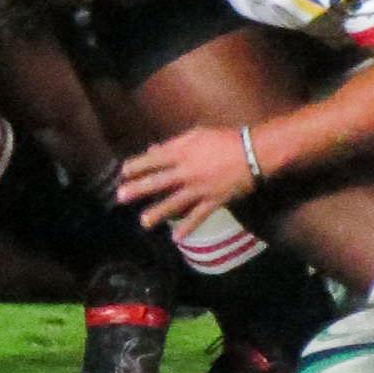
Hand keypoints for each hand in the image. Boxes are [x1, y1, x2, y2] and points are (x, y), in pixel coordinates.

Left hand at [114, 125, 258, 233]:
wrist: (253, 152)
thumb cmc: (225, 139)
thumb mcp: (197, 134)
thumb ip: (174, 144)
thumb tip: (153, 150)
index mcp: (183, 151)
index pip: (154, 160)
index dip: (137, 166)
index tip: (123, 172)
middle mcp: (187, 171)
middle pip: (158, 181)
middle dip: (138, 189)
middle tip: (120, 197)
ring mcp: (199, 188)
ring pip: (174, 202)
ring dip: (157, 213)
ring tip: (143, 222)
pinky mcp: (213, 200)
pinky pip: (198, 216)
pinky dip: (188, 227)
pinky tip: (176, 238)